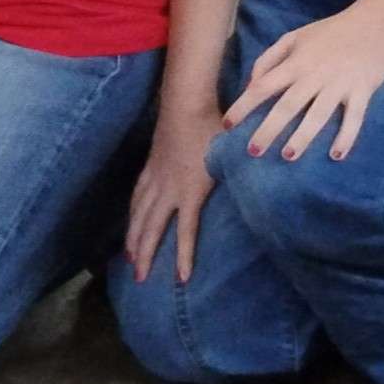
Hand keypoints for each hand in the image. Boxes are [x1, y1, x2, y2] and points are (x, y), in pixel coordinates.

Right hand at [123, 115, 223, 283]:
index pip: (185, 230)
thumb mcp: (229, 157)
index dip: (182, 255)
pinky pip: (137, 196)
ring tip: (129, 257)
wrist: (186, 104)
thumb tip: (254, 196)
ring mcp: (155, 178)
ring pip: (139, 214)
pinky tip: (130, 221)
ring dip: (133, 237)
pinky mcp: (150, 167)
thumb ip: (234, 178)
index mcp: (190, 191)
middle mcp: (168, 189)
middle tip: (139, 278)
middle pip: (152, 227)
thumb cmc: (213, 129)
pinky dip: (132, 212)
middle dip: (145, 254)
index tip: (180, 279)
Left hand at [228, 8, 383, 161]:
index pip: (263, 86)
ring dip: (303, 136)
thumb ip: (270, 58)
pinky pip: (354, 118)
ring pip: (318, 114)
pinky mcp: (362, 91)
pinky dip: (347, 136)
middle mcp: (314, 75)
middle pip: (288, 106)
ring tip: (289, 155)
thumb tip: (251, 83)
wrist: (376, 25)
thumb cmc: (330, 33)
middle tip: (253, 151)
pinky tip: (337, 155)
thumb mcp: (294, 37)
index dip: (244, 105)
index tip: (227, 124)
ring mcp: (339, 84)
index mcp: (295, 62)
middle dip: (269, 129)